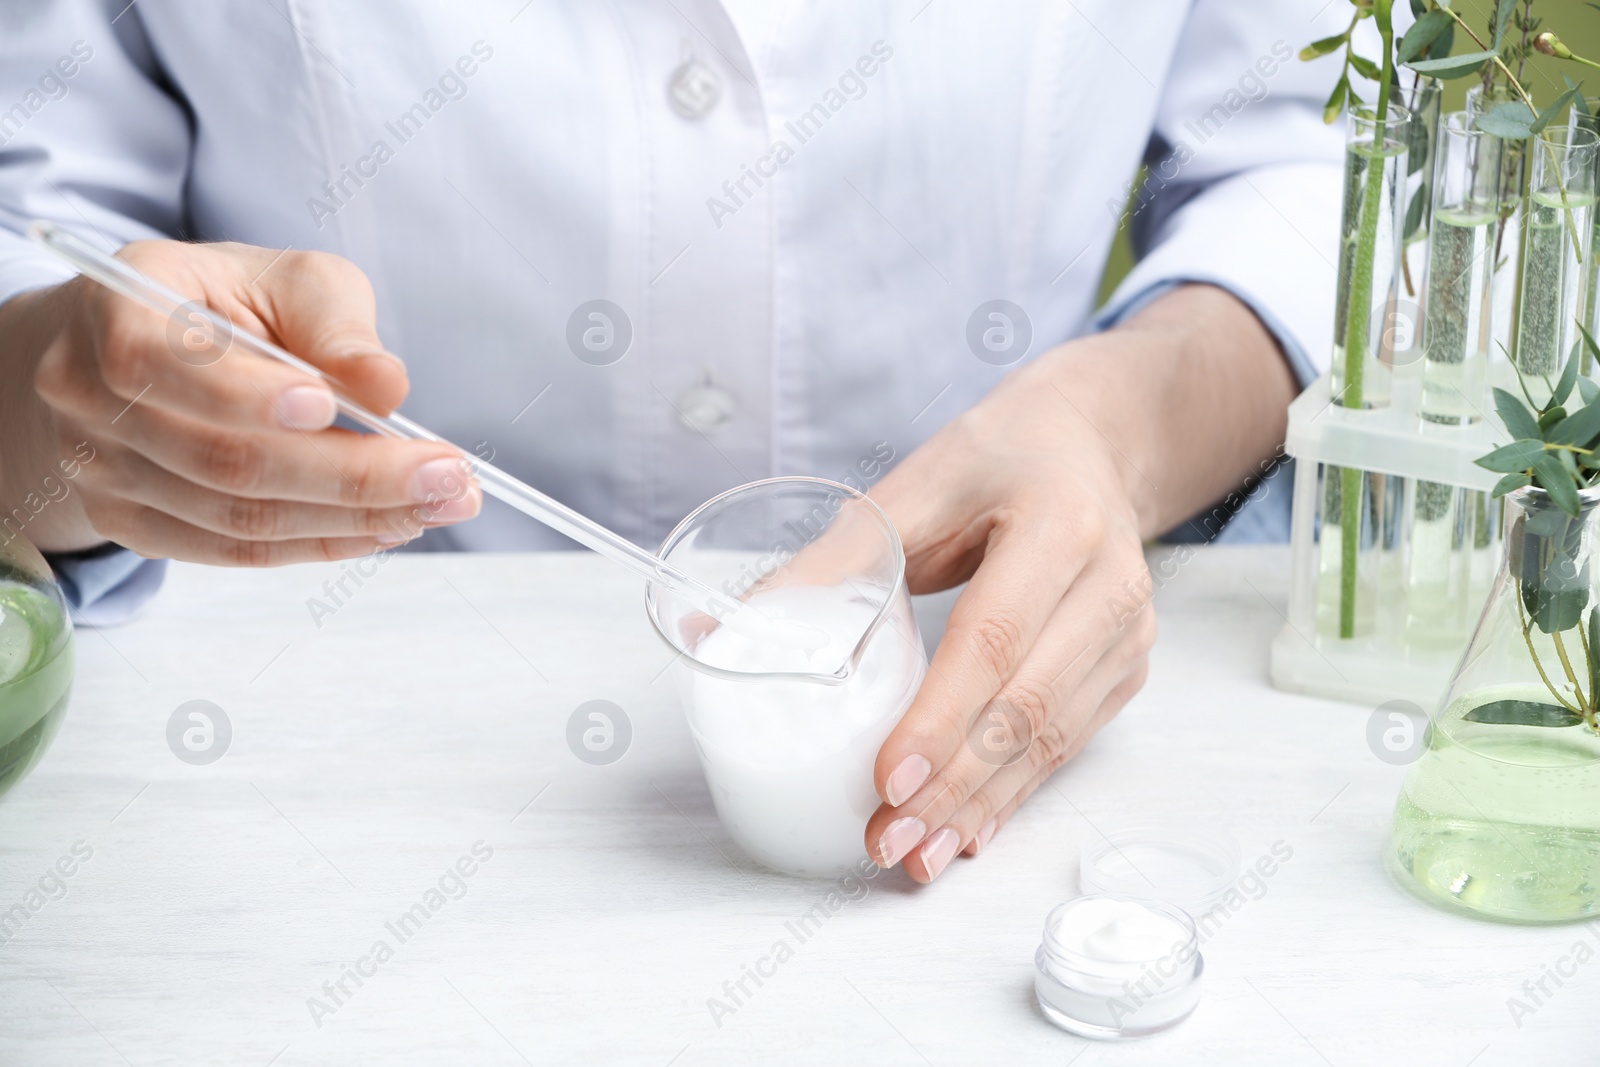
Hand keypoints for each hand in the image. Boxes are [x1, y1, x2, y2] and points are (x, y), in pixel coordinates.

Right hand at [7, 240, 479, 560]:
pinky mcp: (133, 525)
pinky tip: (388, 526)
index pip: (157, 361)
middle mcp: (88, 395)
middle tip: (448, 476)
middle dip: (349, 473)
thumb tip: (386, 387)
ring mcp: (102, 470)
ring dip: (352, 518)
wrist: (153, 352)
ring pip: (236, 517)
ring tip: (441, 503)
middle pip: (220, 457)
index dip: (245, 393)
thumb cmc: (231, 305)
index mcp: (115, 307)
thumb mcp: (289, 281)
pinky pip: (234, 552)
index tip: (332, 406)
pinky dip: (320, 542)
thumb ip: (335, 326)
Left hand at [865, 285, 1294, 881]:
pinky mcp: (1125, 666)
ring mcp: (1127, 630)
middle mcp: (1109, 582)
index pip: (995, 637)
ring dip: (980, 806)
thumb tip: (722, 632)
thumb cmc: (995, 459)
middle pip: (1026, 705)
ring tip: (915, 853)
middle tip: (885, 838)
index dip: (940, 717)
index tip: (884, 781)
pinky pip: (1068, 745)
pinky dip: (1012, 794)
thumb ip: (829, 561)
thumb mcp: (915, 485)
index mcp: (1058, 523)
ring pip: (1052, 740)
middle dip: (951, 786)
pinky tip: (966, 830)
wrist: (1089, 444)